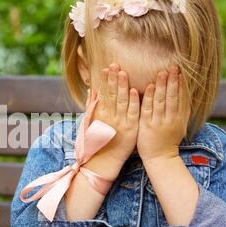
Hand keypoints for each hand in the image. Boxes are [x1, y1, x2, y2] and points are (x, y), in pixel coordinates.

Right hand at [84, 63, 139, 179]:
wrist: (104, 161)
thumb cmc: (96, 142)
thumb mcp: (90, 122)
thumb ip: (92, 105)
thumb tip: (92, 88)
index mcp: (100, 113)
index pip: (104, 93)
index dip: (106, 80)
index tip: (106, 68)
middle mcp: (109, 116)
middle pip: (112, 94)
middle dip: (114, 79)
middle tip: (115, 65)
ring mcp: (120, 122)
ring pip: (122, 101)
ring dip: (123, 86)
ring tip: (124, 72)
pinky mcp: (130, 129)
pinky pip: (132, 113)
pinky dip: (133, 102)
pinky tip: (135, 91)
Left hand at [137, 66, 190, 162]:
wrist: (160, 158)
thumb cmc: (168, 139)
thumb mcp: (180, 124)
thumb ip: (182, 109)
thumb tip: (186, 92)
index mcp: (180, 118)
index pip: (182, 98)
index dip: (182, 84)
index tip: (182, 71)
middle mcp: (171, 119)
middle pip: (173, 97)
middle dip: (173, 81)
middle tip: (173, 67)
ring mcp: (159, 122)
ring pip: (161, 101)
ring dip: (162, 85)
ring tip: (162, 72)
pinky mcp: (147, 125)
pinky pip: (148, 109)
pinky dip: (149, 97)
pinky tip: (150, 86)